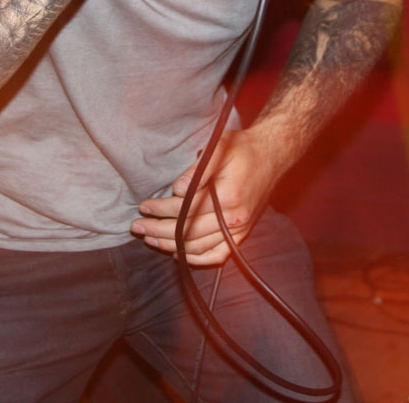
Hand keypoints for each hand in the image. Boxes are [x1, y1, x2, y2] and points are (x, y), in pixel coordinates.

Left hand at [130, 129, 275, 265]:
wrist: (271, 156)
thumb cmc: (242, 149)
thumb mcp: (218, 149)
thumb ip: (197, 170)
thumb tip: (176, 190)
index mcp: (228, 198)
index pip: (184, 210)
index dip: (160, 210)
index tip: (143, 206)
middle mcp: (235, 219)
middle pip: (188, 233)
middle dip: (158, 231)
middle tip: (137, 228)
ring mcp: (240, 230)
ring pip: (199, 247)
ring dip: (171, 246)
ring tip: (150, 240)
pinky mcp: (242, 235)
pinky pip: (217, 255)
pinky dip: (196, 258)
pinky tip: (178, 253)